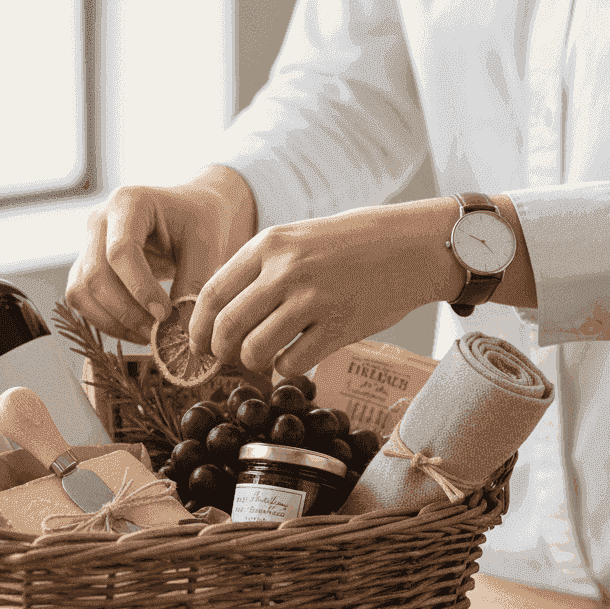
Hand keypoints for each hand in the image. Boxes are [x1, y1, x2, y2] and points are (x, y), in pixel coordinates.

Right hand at [66, 166, 255, 343]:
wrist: (188, 215)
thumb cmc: (198, 222)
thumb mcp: (206, 245)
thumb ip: (194, 282)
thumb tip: (181, 328)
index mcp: (128, 202)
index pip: (120, 251)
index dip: (139, 288)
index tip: (164, 314)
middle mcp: (99, 220)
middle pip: (95, 274)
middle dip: (126, 312)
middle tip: (158, 333)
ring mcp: (87, 244)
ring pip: (82, 291)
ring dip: (112, 321)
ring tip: (148, 335)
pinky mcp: (86, 267)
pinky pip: (83, 301)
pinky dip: (106, 322)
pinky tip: (136, 330)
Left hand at [189, 197, 466, 376]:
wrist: (411, 246)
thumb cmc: (348, 245)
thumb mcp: (295, 240)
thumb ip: (258, 270)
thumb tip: (219, 314)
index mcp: (268, 245)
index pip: (213, 294)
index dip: (198, 328)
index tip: (198, 345)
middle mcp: (285, 270)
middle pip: (227, 327)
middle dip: (220, 352)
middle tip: (227, 359)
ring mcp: (312, 298)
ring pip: (255, 350)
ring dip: (252, 364)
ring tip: (263, 359)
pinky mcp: (338, 326)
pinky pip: (292, 363)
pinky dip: (285, 369)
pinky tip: (294, 359)